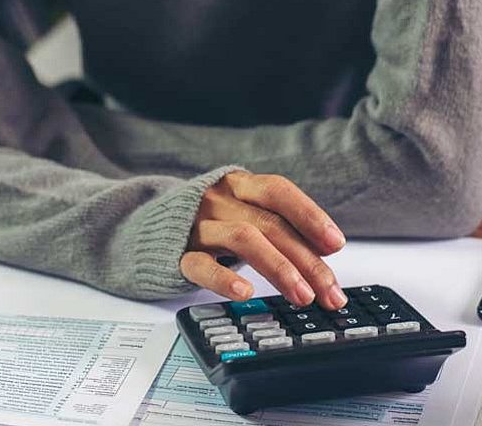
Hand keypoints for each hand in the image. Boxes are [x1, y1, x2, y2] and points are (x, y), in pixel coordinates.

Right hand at [181, 172, 347, 308]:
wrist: (145, 230)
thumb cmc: (209, 224)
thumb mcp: (241, 213)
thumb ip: (276, 227)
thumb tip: (323, 256)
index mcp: (239, 184)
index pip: (279, 191)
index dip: (309, 215)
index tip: (336, 244)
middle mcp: (219, 199)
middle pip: (270, 224)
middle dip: (307, 260)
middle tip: (330, 291)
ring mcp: (196, 225)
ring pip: (243, 239)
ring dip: (279, 268)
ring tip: (302, 296)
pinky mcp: (176, 254)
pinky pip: (201, 265)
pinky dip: (225, 279)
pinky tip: (246, 293)